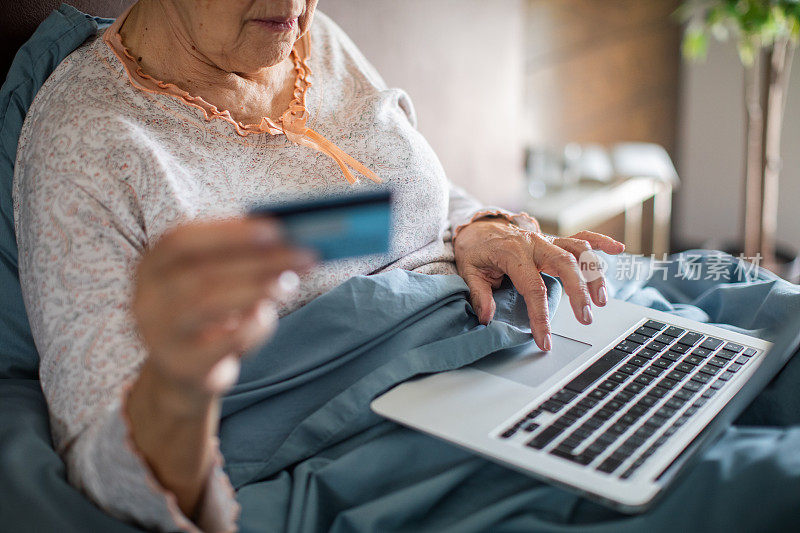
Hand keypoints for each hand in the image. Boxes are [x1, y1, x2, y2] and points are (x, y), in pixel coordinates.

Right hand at [132, 217, 314, 398]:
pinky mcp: (183, 366)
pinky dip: (253, 327)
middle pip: (202, 272)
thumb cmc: (208, 313)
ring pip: (209, 303)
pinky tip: (266, 316)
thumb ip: (239, 258)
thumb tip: (288, 240)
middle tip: (302, 254)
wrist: (184, 372)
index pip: (180, 240)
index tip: (273, 228)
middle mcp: (147, 299)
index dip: (227, 232)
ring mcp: (159, 336)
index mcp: (151, 266)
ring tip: (289, 284)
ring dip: (257, 289)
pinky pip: (224, 342)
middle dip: (258, 261)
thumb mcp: (215, 280)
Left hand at [453, 218, 624, 350]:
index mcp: (512, 253)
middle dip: (579, 292)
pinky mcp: (553, 240)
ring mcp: (546, 239)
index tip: (545, 340)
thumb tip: (487, 317)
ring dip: (593, 274)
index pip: (532, 287)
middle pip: (564, 264)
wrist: (477, 227)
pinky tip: (618, 249)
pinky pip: (580, 236)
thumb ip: (479, 294)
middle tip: (586, 318)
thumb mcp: (468, 271)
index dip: (540, 316)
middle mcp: (534, 243)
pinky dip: (600, 242)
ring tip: (601, 301)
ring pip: (578, 251)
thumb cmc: (475, 250)